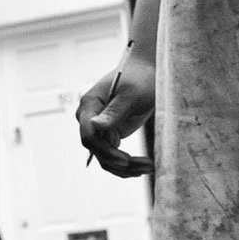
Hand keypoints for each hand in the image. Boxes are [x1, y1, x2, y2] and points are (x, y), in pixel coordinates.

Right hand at [76, 51, 154, 177]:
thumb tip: (94, 126)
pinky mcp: (111, 134)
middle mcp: (90, 119)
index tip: (126, 160)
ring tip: (149, 167)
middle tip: (147, 166)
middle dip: (120, 162)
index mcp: (90, 105)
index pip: (88, 135)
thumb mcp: (131, 94)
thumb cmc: (140, 78)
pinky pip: (113, 155)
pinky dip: (127, 164)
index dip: (104, 151)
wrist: (147, 72)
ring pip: (105, 157)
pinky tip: (143, 167)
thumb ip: (114, 111)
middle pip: (97, 150)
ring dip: (126, 168)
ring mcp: (100, 128)